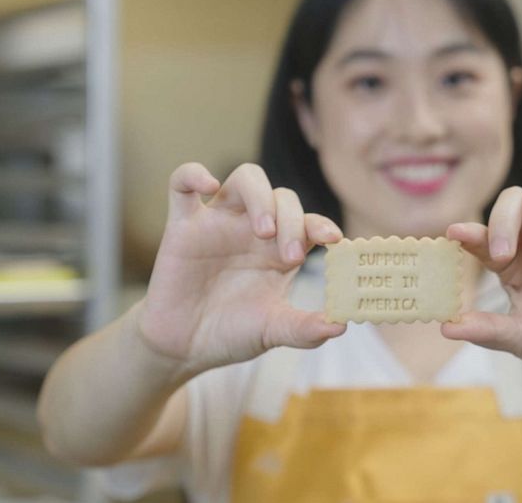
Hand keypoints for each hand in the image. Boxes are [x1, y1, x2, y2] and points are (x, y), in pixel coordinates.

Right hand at [137, 163, 345, 374]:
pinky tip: (208, 185)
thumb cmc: (231, 333)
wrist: (183, 347)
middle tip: (291, 256)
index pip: (309, 223)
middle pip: (283, 197)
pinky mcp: (182, 225)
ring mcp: (219, 223)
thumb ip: (304, 329)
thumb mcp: (272, 331)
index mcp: (281, 251)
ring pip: (246, 179)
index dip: (322, 224)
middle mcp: (253, 230)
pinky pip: (182, 183)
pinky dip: (194, 174)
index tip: (333, 240)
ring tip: (263, 230)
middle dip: (292, 221)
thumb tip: (340, 328)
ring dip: (260, 196)